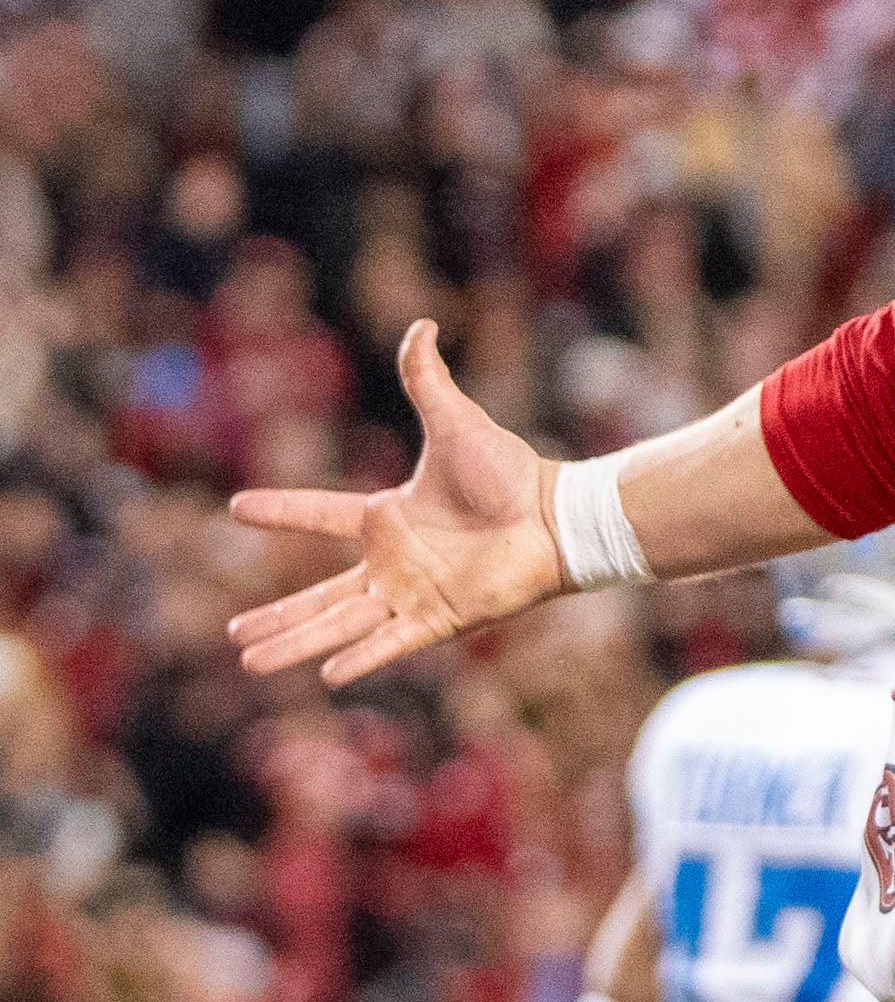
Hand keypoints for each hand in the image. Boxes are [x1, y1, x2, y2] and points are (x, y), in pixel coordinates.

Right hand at [224, 320, 561, 685]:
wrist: (555, 514)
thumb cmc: (508, 473)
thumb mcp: (455, 424)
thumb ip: (428, 381)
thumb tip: (421, 326)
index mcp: (388, 518)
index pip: (319, 515)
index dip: (282, 510)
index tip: (236, 509)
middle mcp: (393, 562)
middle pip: (320, 595)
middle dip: (276, 615)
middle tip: (232, 633)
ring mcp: (413, 593)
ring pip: (341, 624)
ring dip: (296, 643)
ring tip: (249, 662)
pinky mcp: (439, 618)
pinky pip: (391, 643)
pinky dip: (361, 658)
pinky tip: (326, 675)